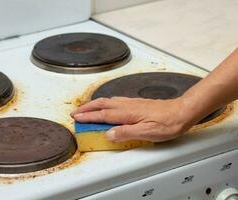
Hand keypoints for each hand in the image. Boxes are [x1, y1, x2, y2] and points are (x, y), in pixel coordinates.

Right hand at [71, 97, 194, 141]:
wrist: (182, 111)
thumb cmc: (168, 123)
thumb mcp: (147, 132)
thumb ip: (126, 133)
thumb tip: (109, 134)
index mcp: (128, 113)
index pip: (103, 114)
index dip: (89, 116)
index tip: (77, 117)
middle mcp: (128, 105)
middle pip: (102, 104)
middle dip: (87, 107)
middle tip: (76, 111)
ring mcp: (132, 103)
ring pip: (108, 101)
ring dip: (95, 104)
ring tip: (87, 108)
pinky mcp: (137, 103)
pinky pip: (116, 100)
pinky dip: (106, 102)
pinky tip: (108, 105)